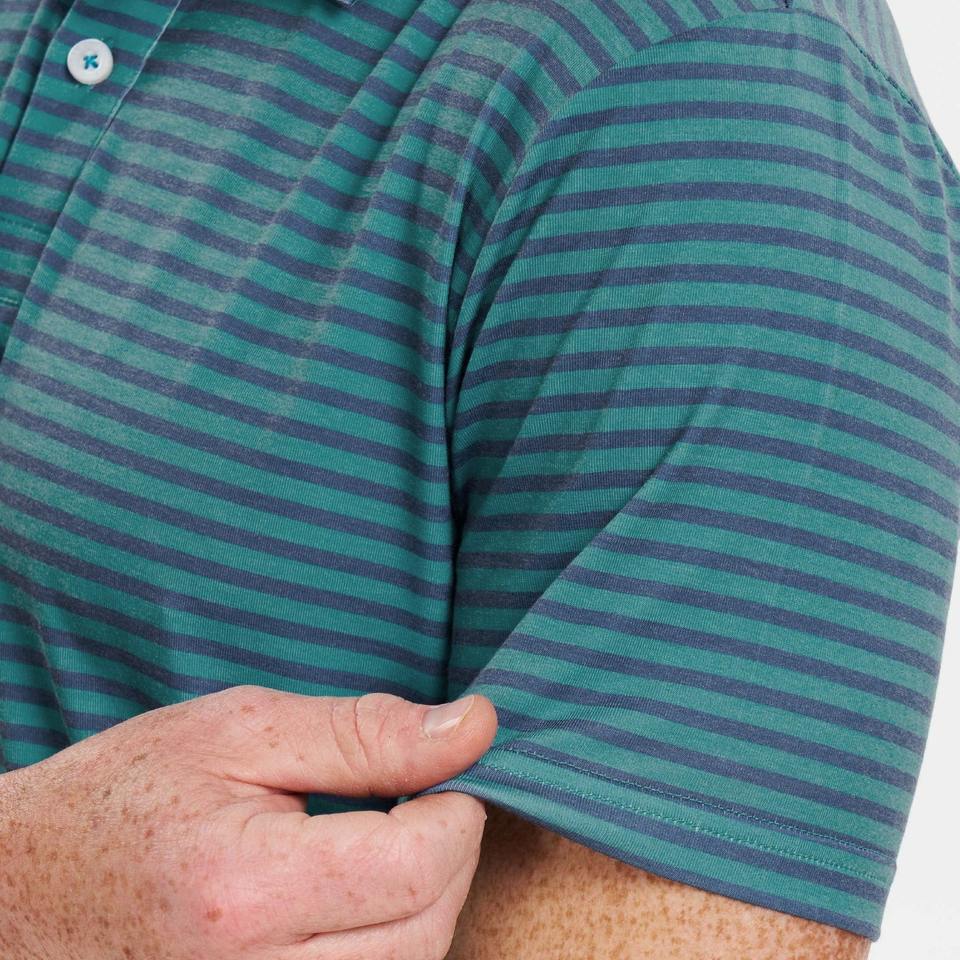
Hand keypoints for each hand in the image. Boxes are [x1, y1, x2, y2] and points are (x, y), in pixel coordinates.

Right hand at [0, 685, 496, 959]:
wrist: (26, 889)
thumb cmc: (126, 795)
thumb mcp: (241, 732)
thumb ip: (364, 733)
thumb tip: (474, 727)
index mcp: (246, 889)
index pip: (420, 864)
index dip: (456, 805)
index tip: (442, 769)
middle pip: (428, 929)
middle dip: (449, 854)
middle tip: (418, 798)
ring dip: (425, 902)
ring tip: (384, 843)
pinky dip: (389, 944)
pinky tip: (360, 898)